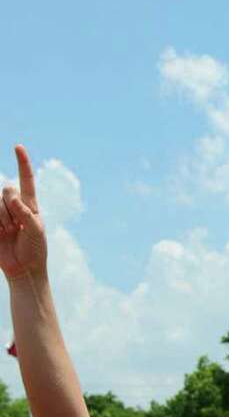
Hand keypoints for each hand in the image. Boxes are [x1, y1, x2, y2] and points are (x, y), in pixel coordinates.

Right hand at [0, 146, 47, 283]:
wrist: (24, 269)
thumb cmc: (34, 250)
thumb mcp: (36, 230)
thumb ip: (25, 212)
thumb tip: (11, 196)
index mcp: (30, 205)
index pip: (26, 180)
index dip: (22, 163)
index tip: (18, 147)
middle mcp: (14, 205)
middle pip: (6, 189)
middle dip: (10, 207)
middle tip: (16, 227)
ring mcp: (1, 214)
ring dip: (3, 218)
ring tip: (9, 232)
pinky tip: (1, 232)